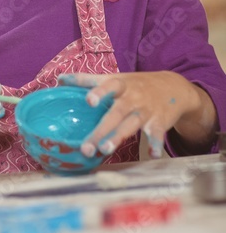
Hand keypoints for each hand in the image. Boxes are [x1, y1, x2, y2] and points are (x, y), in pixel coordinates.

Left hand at [58, 71, 213, 157]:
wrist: (172, 86)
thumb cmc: (134, 84)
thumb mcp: (114, 78)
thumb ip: (86, 80)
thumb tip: (60, 79)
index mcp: (120, 85)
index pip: (108, 86)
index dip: (99, 92)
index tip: (89, 101)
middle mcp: (132, 98)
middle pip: (116, 114)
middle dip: (101, 130)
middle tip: (87, 146)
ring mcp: (145, 111)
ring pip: (131, 125)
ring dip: (119, 137)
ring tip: (105, 150)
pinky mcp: (159, 122)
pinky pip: (158, 134)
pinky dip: (156, 144)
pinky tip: (152, 154)